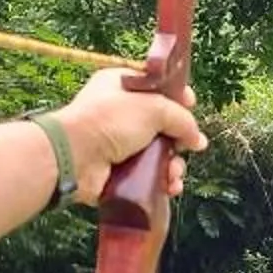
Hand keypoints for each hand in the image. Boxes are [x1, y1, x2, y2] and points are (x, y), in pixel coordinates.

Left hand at [53, 68, 204, 203]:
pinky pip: (146, 177)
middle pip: (160, 125)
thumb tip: (197, 139)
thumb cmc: (108, 120)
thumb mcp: (153, 108)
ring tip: (174, 174)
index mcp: (121, 86)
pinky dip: (160, 182)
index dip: (176, 98)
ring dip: (172, 166)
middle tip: (188, 146)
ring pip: (157, 155)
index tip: (191, 106)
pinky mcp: (115, 172)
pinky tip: (169, 186)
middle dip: (179, 139)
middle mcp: (117, 114)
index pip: (156, 88)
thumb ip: (181, 119)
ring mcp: (115, 144)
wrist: (74, 156)